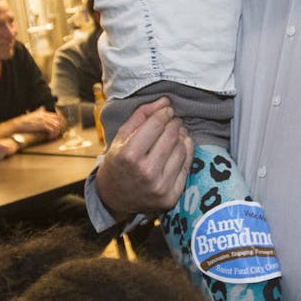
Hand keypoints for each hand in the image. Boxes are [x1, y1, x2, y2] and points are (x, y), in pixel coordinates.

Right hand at [13, 107, 65, 138]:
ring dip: (56, 130)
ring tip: (55, 135)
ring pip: (55, 124)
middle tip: (58, 131)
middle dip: (59, 125)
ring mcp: (43, 120)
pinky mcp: (42, 125)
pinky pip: (51, 129)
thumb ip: (39, 111)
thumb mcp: (33, 113)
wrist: (19, 124)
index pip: (54, 115)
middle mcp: (44, 115)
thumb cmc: (25, 120)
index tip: (59, 126)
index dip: (58, 120)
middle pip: (57, 119)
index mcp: (42, 112)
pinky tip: (51, 136)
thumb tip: (43, 107)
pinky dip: (53, 133)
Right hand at [95, 97, 192, 215]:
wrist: (113, 198)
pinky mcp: (170, 197)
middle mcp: (145, 172)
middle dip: (174, 123)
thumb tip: (164, 101)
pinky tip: (181, 145)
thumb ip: (140, 116)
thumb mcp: (120, 138)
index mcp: (129, 156)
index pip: (155, 125)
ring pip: (181, 150)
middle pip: (170, 136)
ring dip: (182, 136)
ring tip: (177, 131)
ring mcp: (159, 187)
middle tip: (173, 119)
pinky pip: (186, 167)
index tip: (167, 110)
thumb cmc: (117, 163)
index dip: (164, 113)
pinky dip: (187, 152)